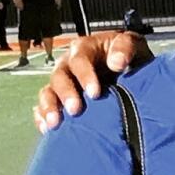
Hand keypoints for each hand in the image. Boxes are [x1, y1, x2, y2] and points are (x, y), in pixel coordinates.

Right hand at [35, 29, 151, 131]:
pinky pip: (44, 108)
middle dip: (66, 94)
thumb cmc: (129, 58)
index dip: (85, 75)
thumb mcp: (132, 45)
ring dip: (49, 107)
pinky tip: (47, 130)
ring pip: (48, 93)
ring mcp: (62, 84)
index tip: (95, 93)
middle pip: (60, 77)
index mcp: (84, 50)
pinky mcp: (58, 101)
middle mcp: (68, 66)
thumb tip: (116, 63)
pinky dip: (43, 118)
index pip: (79, 60)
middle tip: (75, 110)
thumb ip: (125, 47)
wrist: (130, 74)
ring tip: (54, 124)